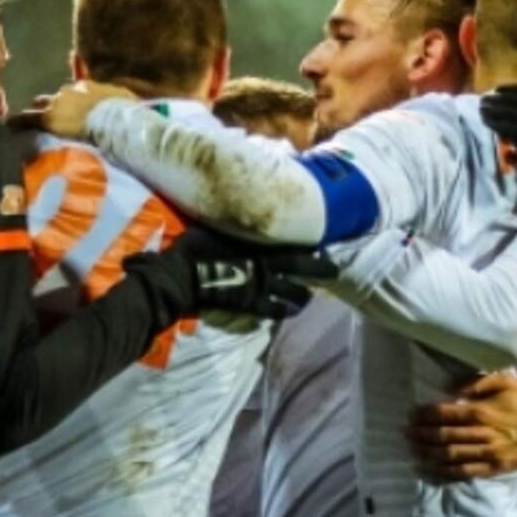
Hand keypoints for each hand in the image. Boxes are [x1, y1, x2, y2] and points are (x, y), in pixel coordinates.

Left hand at [9, 80, 136, 139]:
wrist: (118, 121)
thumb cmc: (128, 116)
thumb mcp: (127, 106)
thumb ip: (122, 107)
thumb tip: (130, 112)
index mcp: (90, 88)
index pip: (73, 95)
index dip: (69, 106)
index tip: (70, 115)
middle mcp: (71, 91)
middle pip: (53, 98)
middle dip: (49, 108)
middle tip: (48, 121)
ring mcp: (58, 103)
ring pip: (38, 107)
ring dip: (35, 116)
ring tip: (28, 128)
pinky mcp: (48, 118)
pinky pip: (26, 119)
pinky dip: (17, 123)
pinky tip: (9, 127)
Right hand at [130, 228, 336, 319]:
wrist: (182, 277)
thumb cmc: (194, 246)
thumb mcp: (213, 224)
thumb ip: (231, 219)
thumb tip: (233, 204)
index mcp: (260, 243)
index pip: (293, 241)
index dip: (310, 242)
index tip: (322, 241)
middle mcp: (267, 265)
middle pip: (304, 267)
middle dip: (322, 269)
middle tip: (334, 270)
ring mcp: (262, 287)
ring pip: (296, 294)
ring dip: (305, 295)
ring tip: (308, 296)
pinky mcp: (252, 305)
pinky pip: (275, 311)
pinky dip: (283, 312)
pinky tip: (288, 312)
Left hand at [406, 372, 516, 480]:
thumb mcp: (507, 382)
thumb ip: (479, 381)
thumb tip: (452, 387)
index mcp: (484, 412)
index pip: (447, 414)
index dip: (426, 415)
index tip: (412, 414)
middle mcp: (483, 434)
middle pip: (445, 436)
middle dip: (422, 434)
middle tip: (406, 432)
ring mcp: (488, 453)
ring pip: (451, 455)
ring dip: (428, 452)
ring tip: (413, 449)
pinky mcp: (493, 468)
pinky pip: (465, 472)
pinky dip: (445, 471)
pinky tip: (431, 467)